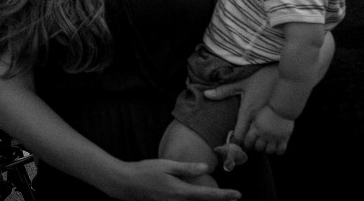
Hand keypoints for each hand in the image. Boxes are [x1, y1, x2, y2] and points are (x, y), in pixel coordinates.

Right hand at [103, 158, 240, 200]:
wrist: (126, 184)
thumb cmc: (145, 171)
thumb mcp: (166, 165)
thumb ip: (186, 168)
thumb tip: (206, 168)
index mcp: (180, 191)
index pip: (207, 195)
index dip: (224, 196)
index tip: (237, 195)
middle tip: (233, 198)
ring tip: (219, 198)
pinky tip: (196, 197)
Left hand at [203, 64, 277, 144]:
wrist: (285, 77)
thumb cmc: (262, 78)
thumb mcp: (240, 83)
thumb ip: (223, 90)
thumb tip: (205, 94)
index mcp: (247, 112)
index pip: (238, 135)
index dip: (234, 142)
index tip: (232, 143)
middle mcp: (260, 122)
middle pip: (251, 144)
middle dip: (247, 146)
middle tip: (244, 143)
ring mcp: (274, 127)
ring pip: (265, 148)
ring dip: (260, 147)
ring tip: (256, 143)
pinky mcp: (286, 130)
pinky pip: (280, 148)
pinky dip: (275, 149)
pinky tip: (270, 143)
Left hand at [244, 106, 292, 154]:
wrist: (282, 106)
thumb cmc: (266, 109)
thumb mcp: (254, 114)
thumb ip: (246, 122)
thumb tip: (239, 134)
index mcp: (256, 127)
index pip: (248, 142)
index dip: (248, 143)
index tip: (249, 142)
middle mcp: (265, 134)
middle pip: (258, 148)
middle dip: (258, 146)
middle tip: (260, 143)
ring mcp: (275, 137)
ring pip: (269, 151)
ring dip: (268, 149)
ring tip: (268, 145)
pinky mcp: (285, 138)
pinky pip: (280, 150)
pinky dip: (278, 151)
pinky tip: (277, 147)